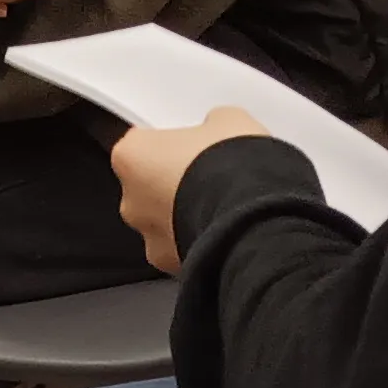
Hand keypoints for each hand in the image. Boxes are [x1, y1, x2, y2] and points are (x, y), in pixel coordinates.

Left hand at [112, 106, 271, 274]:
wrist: (256, 222)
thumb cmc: (234, 167)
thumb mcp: (229, 121)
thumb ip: (211, 124)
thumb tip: (216, 129)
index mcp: (132, 156)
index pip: (141, 145)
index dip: (169, 145)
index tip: (190, 145)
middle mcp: (131, 201)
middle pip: (148, 187)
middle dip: (175, 183)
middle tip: (211, 175)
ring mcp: (150, 238)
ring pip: (165, 223)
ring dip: (187, 215)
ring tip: (225, 205)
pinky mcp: (173, 266)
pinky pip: (184, 249)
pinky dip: (201, 241)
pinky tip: (228, 230)